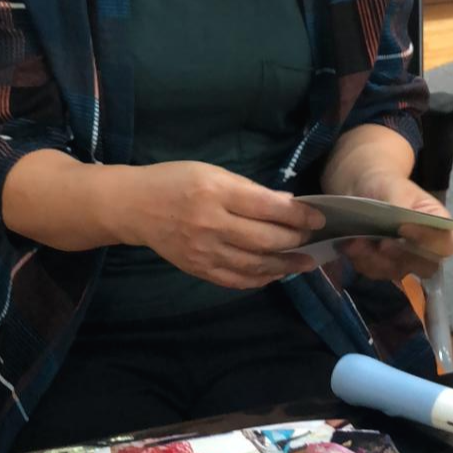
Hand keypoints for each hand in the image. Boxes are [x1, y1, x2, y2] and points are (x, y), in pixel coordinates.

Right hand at [117, 160, 325, 289]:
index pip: (268, 207)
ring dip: (286, 265)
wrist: (134, 207)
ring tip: (305, 263)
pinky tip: (274, 273)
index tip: (318, 217)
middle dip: (296, 240)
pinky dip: (260, 279)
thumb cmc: (175, 181)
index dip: (298, 214)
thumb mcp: (212, 172)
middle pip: (265, 240)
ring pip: (255, 265)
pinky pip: (236, 280)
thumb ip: (249, 189)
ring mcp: (204, 251)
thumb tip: (287, 203)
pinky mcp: (198, 269)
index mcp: (216, 192)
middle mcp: (211, 224)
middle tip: (312, 239)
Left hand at [339, 174, 452, 283]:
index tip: (402, 229)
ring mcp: (406, 262)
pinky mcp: (385, 268)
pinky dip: (362, 261)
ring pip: (396, 273)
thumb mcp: (396, 189)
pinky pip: (376, 273)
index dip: (427, 241)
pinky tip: (351, 245)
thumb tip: (405, 224)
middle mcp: (427, 250)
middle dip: (399, 256)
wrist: (363, 191)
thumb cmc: (387, 186)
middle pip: (425, 267)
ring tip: (356, 242)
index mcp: (438, 227)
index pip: (444, 244)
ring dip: (374, 259)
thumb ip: (402, 206)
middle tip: (380, 243)